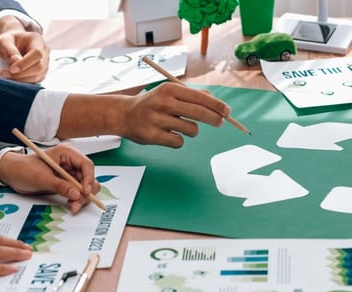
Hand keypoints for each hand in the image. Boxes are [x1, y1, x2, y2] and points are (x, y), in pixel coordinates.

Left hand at [0, 16, 48, 82]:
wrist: (13, 44)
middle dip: (21, 73)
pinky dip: (23, 81)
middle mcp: (45, 51)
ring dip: (21, 79)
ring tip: (5, 75)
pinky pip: (35, 80)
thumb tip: (15, 61)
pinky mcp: (42, 72)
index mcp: (37, 40)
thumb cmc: (8, 41)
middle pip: (39, 66)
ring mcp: (45, 62)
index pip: (37, 53)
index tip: (11, 69)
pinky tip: (12, 78)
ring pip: (37, 75)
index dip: (25, 63)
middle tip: (3, 73)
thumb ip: (9, 50)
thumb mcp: (3, 41)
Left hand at [0, 144, 99, 212]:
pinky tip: (71, 205)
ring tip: (73, 206)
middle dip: (85, 192)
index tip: (84, 192)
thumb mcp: (41, 178)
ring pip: (85, 187)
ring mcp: (70, 173)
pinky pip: (78, 192)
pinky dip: (77, 199)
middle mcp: (71, 162)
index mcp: (66, 153)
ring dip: (82, 198)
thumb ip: (60, 186)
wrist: (12, 174)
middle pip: (88, 177)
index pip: (86, 165)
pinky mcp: (67, 183)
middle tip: (77, 203)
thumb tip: (77, 194)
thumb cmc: (23, 169)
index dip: (88, 179)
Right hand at [114, 83, 229, 146]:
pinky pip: (179, 142)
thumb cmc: (154, 103)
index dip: (217, 105)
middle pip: (199, 113)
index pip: (200, 97)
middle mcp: (163, 103)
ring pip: (191, 130)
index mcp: (170, 89)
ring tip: (182, 126)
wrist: (124, 114)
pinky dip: (179, 140)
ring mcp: (157, 120)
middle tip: (220, 123)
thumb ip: (192, 96)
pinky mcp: (153, 136)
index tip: (227, 111)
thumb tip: (216, 103)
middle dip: (215, 119)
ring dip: (192, 131)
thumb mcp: (170, 93)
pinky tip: (169, 134)